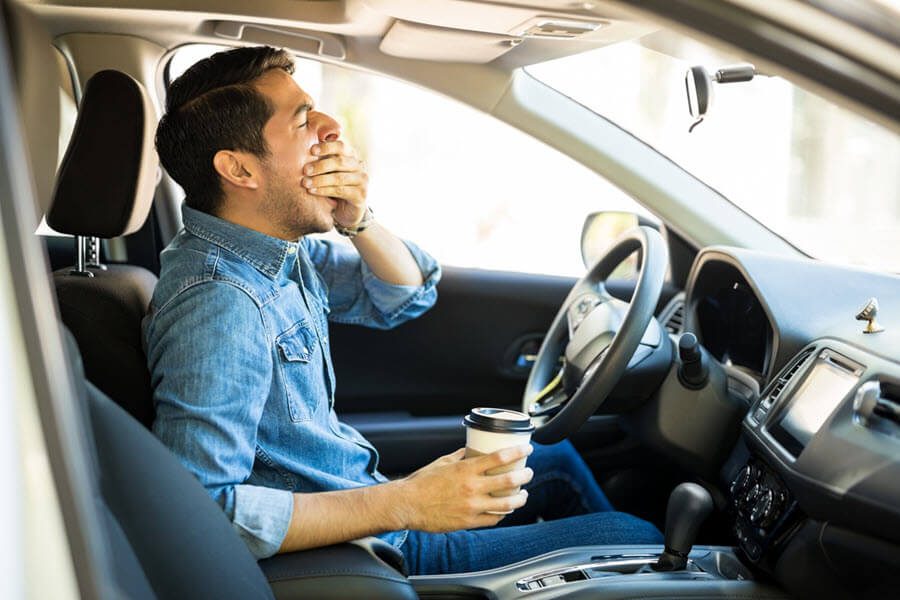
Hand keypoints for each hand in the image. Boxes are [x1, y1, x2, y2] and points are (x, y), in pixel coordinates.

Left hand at [301, 140, 367, 226]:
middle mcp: (358, 166)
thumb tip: (300, 147)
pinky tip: (312, 191)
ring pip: (339, 178)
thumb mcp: (327, 171)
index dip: (327, 147)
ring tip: (305, 183)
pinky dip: (324, 191)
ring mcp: (361, 181)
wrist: (347, 210)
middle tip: (305, 170)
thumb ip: (321, 159)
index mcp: (350, 155)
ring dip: (320, 180)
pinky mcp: (360, 195)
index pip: (341, 146)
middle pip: (340, 162)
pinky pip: (340, 191)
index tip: (312, 150)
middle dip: (320, 166)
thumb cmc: (333, 185)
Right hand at [394, 445, 533, 531]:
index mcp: (466, 469)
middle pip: (509, 481)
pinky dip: (503, 514)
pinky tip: (506, 510)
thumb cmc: (422, 482)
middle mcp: (472, 487)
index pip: (500, 457)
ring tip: (523, 495)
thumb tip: (473, 450)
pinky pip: (493, 519)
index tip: (527, 449)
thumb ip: (461, 456)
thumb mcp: (442, 462)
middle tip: (528, 472)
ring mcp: (472, 506)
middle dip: (525, 475)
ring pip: (507, 504)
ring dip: (520, 498)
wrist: (407, 504)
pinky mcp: (469, 521)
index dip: (518, 452)